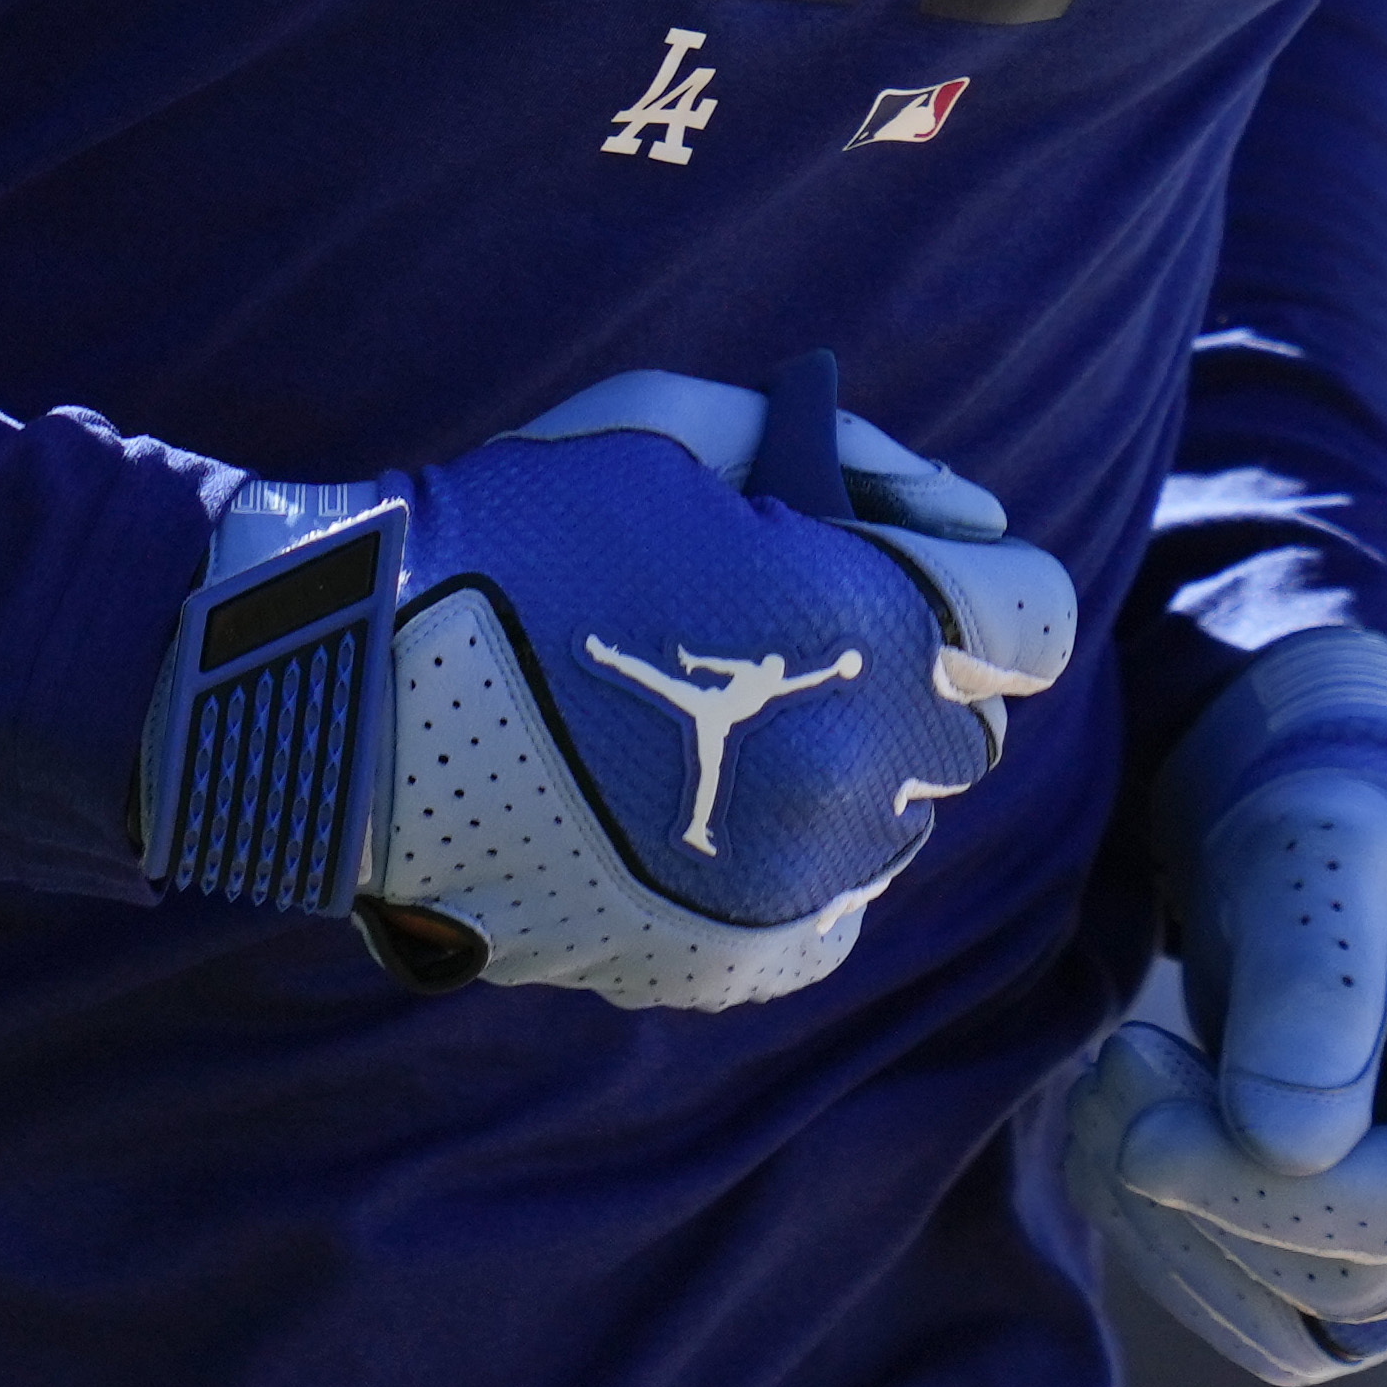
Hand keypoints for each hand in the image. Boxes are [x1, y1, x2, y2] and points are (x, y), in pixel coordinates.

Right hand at [141, 353, 1080, 1007]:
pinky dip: (786, 871)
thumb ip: (859, 460)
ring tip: (716, 732)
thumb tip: (966, 521)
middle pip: (965, 730)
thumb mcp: (686, 422)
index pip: (1030, 617)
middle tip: (782, 640)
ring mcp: (800, 883)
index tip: (899, 566)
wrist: (355, 694)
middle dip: (907, 675)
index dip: (969, 580)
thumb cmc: (520, 527)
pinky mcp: (733, 964)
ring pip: (891, 829)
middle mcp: (864, 769)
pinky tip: (694, 816)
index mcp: (874, 625)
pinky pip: (824, 919)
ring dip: (842, 776)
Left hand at [1070, 631, 1386, 1379]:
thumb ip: (1316, 982)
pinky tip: (1122, 1141)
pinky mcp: (1356, 1279)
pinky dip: (1166, 1246)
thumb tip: (1291, 1149)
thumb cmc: (1337, 824)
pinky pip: (1255, 1320)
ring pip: (1293, 1323)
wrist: (1316, 853)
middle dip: (1207, 1184)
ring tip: (1113, 1084)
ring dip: (1169, 1225)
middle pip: (1355, 1277)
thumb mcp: (1324, 852)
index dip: (1281, 1191)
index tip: (1143, 1134)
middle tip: (1119, 1057)